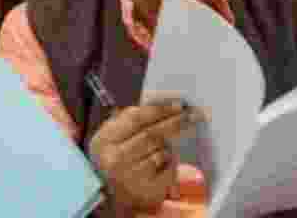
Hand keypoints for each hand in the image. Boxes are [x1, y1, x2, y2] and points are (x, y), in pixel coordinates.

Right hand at [87, 101, 191, 216]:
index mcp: (104, 140)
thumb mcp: (114, 135)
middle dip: (175, 123)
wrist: (114, 194)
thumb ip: (131, 117)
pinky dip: (171, 162)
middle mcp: (114, 159)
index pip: (136, 118)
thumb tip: (163, 102)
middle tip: (192, 115)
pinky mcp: (146, 190)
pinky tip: (167, 161)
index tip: (179, 104)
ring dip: (169, 145)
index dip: (160, 109)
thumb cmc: (117, 157)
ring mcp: (129, 176)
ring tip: (167, 145)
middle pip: (152, 134)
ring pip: (161, 151)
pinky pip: (168, 168)